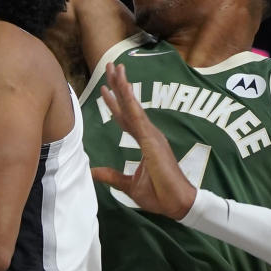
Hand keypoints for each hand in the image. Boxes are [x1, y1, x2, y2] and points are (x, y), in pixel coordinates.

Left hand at [91, 61, 196, 219]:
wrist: (177, 204)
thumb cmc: (159, 195)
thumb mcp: (128, 185)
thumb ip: (111, 176)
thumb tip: (93, 171)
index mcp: (145, 142)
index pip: (126, 118)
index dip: (115, 103)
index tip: (105, 89)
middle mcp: (149, 134)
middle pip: (129, 106)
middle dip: (119, 86)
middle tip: (110, 66)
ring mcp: (152, 136)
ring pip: (133, 106)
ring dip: (123, 86)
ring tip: (115, 68)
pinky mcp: (152, 141)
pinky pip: (138, 118)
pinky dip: (130, 102)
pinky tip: (123, 88)